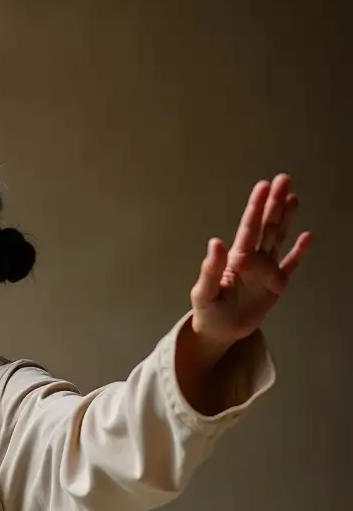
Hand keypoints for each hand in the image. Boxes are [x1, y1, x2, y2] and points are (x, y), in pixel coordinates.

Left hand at [189, 174, 312, 346]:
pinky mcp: (275, 285)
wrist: (219, 332)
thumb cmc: (207, 312)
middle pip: (266, 226)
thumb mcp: (203, 293)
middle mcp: (253, 259)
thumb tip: (216, 242)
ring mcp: (265, 270)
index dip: (256, 206)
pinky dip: (299, 253)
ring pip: (278, 239)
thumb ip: (210, 269)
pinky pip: (290, 265)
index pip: (248, 228)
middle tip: (283, 179)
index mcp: (236, 259)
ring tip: (293, 197)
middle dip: (274, 203)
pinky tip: (308, 237)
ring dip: (286, 219)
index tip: (263, 186)